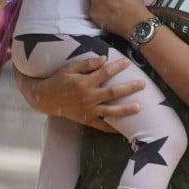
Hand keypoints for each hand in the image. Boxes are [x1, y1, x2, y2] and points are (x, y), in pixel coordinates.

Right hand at [15, 56, 143, 130]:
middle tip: (143, 84)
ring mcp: (88, 110)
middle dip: (129, 88)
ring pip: (110, 111)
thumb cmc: (59, 80)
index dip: (117, 67)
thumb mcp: (70, 68)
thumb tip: (104, 59)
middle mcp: (87, 97)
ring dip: (125, 109)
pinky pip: (101, 126)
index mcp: (84, 83)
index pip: (105, 73)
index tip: (128, 62)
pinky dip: (111, 128)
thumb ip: (87, 64)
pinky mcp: (86, 119)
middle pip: (112, 92)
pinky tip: (122, 130)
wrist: (45, 99)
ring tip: (139, 107)